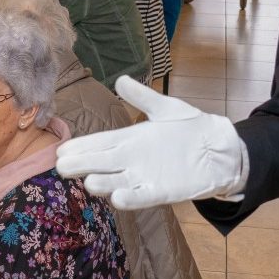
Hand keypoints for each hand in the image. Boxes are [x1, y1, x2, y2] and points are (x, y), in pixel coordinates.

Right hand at [55, 77, 245, 209]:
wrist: (218, 148)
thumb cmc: (189, 127)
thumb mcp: (165, 108)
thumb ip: (142, 97)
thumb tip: (121, 80)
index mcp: (129, 140)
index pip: (99, 143)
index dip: (81, 147)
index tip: (61, 150)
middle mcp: (131, 161)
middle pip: (101, 164)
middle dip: (82, 165)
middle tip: (62, 167)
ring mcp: (144, 177)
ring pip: (116, 183)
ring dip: (103, 183)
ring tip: (89, 181)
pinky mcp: (161, 191)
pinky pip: (143, 197)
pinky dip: (131, 198)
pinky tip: (118, 197)